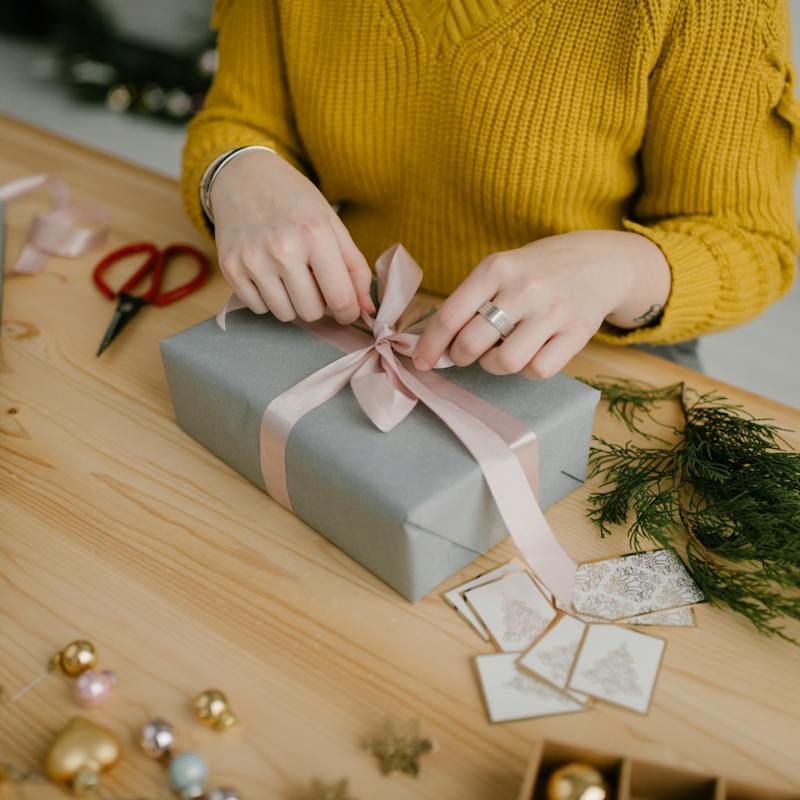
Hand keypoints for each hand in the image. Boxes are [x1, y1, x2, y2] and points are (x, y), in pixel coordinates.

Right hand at [210, 149, 374, 322]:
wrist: (243, 177)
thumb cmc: (294, 200)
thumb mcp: (331, 223)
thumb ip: (354, 267)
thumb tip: (366, 309)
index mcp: (315, 235)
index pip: (340, 299)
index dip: (348, 313)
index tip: (347, 311)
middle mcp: (282, 249)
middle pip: (311, 313)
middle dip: (318, 304)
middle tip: (312, 281)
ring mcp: (253, 260)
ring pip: (285, 315)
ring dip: (292, 303)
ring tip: (289, 275)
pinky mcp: (230, 268)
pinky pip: (258, 308)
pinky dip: (267, 299)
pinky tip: (267, 274)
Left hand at [413, 230, 670, 378]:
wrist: (599, 261)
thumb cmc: (535, 271)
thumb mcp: (500, 269)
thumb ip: (469, 301)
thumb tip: (433, 345)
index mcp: (496, 268)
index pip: (450, 315)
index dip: (430, 345)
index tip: (420, 362)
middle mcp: (524, 288)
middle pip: (473, 343)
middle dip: (459, 356)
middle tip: (463, 354)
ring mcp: (553, 311)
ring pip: (506, 362)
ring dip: (494, 365)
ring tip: (499, 351)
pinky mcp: (578, 333)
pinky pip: (539, 370)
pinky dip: (528, 370)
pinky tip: (530, 352)